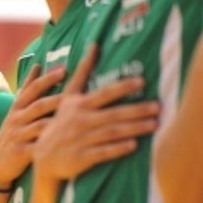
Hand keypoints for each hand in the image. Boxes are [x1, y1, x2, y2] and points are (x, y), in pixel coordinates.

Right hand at [0, 64, 65, 188]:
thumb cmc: (12, 134)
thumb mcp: (15, 111)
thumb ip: (27, 90)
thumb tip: (37, 65)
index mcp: (17, 108)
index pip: (32, 89)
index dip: (47, 79)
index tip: (63, 69)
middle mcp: (17, 119)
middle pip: (39, 105)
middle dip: (56, 97)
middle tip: (76, 91)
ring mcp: (18, 136)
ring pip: (40, 125)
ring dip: (57, 121)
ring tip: (76, 116)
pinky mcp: (20, 152)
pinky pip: (38, 147)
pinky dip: (51, 146)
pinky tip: (67, 144)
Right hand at [33, 46, 158, 180]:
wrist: (44, 157)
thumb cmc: (61, 123)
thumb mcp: (67, 97)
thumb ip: (82, 72)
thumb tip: (94, 45)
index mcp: (78, 104)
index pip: (104, 93)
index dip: (122, 87)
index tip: (141, 81)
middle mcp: (80, 120)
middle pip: (113, 113)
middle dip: (137, 110)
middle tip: (158, 106)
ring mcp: (81, 139)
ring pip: (112, 132)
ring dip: (134, 128)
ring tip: (154, 125)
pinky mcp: (82, 157)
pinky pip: (103, 152)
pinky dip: (118, 148)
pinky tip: (134, 145)